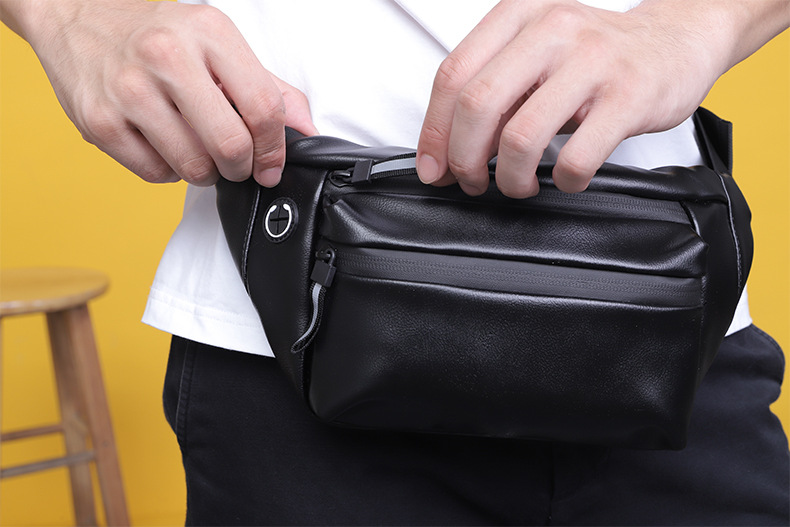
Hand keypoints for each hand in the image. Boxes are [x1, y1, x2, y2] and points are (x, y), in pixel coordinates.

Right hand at [3, 0, 316, 186]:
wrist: (77, 17)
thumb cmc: (156, 34)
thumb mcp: (217, 43)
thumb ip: (267, 86)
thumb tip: (305, 131)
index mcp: (208, 33)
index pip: (262, 107)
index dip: (274, 148)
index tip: (271, 164)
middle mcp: (167, 57)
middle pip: (230, 145)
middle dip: (241, 168)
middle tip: (236, 164)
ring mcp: (129, 90)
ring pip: (193, 167)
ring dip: (205, 172)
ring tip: (197, 149)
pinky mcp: (100, 120)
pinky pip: (155, 173)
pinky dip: (168, 171)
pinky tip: (164, 145)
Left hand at [416, 0, 789, 197]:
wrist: (676, 41)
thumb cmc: (597, 56)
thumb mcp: (536, 55)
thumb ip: (495, 92)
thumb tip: (448, 151)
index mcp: (519, 15)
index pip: (453, 76)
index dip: (434, 132)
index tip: (433, 168)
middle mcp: (553, 29)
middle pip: (477, 105)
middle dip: (464, 159)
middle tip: (473, 181)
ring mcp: (593, 61)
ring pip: (521, 136)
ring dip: (509, 177)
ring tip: (518, 183)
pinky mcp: (629, 96)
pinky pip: (576, 157)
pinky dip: (563, 180)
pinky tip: (566, 177)